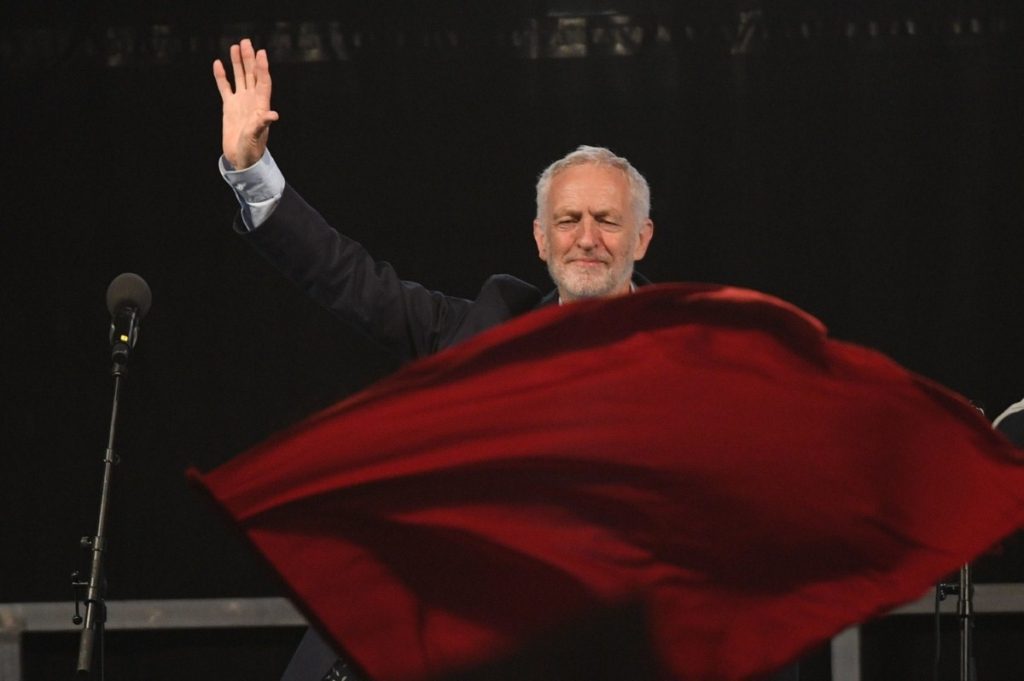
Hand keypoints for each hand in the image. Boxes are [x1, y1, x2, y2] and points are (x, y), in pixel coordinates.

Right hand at [213, 38, 278, 168]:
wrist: (241, 157)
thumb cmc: (252, 149)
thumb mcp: (257, 135)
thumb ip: (262, 123)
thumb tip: (273, 114)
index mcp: (261, 105)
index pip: (263, 81)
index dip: (262, 67)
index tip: (261, 52)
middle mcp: (252, 100)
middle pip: (251, 74)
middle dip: (249, 58)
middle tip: (246, 41)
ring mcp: (240, 102)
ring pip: (239, 77)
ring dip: (237, 62)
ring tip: (235, 46)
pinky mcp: (229, 107)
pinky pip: (225, 87)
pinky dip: (221, 76)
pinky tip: (218, 64)